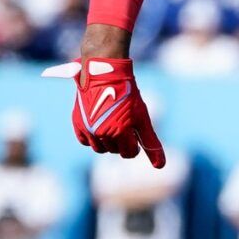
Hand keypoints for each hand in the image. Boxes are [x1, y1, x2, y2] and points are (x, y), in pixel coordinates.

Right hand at [42, 56, 165, 166]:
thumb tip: (160, 166)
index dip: (134, 145)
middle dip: (121, 141)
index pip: (129, 153)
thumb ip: (151, 143)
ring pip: (100, 148)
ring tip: (111, 124)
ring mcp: (88, 129)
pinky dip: (92, 138)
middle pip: (115, 150)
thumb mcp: (142, 118)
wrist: (104, 72)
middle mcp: (102, 133)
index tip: (134, 133)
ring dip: (107, 141)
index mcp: (119, 132)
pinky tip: (98, 126)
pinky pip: (85, 141)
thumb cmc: (127, 94)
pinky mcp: (77, 123)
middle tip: (123, 124)